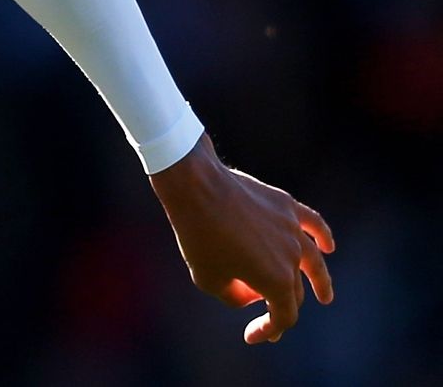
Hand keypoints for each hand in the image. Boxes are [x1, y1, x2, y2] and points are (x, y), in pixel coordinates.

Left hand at [150, 133, 334, 343]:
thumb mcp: (208, 279)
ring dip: (321, 281)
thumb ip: (235, 296)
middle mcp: (292, 257)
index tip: (251, 336)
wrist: (196, 189)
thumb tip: (252, 292)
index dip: (269, 330)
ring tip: (325, 296)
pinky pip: (313, 224)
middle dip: (280, 306)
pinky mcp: (285, 206)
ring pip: (314, 261)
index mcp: (277, 281)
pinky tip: (328, 246)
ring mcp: (292, 230)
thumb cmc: (198, 236)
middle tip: (270, 317)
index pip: (283, 316)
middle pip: (293, 290)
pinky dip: (323, 237)